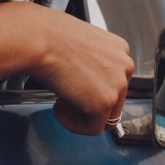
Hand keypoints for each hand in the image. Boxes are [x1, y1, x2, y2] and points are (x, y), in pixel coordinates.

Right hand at [34, 11, 133, 135]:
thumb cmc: (50, 36)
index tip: (75, 86)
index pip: (115, 80)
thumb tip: (86, 79)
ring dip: (82, 114)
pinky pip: (92, 128)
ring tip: (61, 100)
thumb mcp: (80, 44)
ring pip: (106, 116)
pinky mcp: (103, 104)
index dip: (92, 88)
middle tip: (66, 95)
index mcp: (119, 49)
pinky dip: (73, 124)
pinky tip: (58, 107)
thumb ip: (91, 62)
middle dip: (89, 102)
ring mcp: (117, 86)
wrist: (40, 39)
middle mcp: (124, 66)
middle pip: (114, 100)